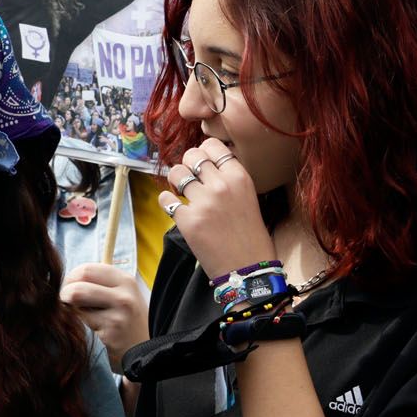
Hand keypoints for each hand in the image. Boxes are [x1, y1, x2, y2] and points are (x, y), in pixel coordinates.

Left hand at [61, 262, 148, 371]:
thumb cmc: (126, 320)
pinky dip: (81, 325)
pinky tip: (93, 330)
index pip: (86, 269)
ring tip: (82, 315)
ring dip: (72, 309)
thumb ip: (98, 283)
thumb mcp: (121, 294)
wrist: (145, 351)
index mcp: (125, 281)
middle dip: (65, 292)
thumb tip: (66, 279)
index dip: (71, 277)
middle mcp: (124, 296)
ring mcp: (118, 316)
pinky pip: (82, 323)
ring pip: (76, 303)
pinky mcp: (110, 334)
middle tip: (65, 301)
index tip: (68, 286)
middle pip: (78, 286)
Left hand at [157, 144, 274, 278]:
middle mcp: (221, 186)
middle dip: (187, 164)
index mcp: (239, 178)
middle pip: (191, 155)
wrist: (248, 270)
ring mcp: (203, 203)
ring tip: (182, 192)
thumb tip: (206, 164)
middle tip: (190, 177)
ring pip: (176, 173)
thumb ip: (228, 180)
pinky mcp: (187, 220)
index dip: (203, 152)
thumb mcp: (248, 199)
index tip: (201, 163)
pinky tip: (174, 208)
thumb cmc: (250, 237)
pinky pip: (165, 199)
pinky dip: (166, 202)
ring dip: (176, 181)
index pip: (212, 146)